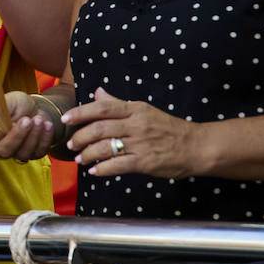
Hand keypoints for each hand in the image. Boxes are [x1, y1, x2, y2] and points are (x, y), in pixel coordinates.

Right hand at [0, 91, 53, 165]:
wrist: (35, 107)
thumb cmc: (16, 104)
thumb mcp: (7, 101)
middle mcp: (0, 147)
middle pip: (4, 152)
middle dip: (16, 137)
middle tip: (26, 120)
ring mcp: (17, 153)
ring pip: (23, 153)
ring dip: (33, 135)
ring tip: (38, 118)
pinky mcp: (33, 154)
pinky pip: (39, 152)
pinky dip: (45, 137)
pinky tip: (46, 124)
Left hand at [63, 87, 202, 178]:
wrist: (197, 146)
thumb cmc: (168, 128)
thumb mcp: (144, 110)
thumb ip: (117, 103)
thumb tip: (97, 92)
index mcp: (134, 109)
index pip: (102, 107)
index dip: (80, 113)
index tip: (66, 119)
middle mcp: (136, 124)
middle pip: (99, 128)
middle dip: (80, 136)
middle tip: (71, 144)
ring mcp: (141, 143)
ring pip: (105, 147)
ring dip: (88, 154)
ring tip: (80, 159)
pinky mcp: (146, 162)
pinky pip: (118, 165)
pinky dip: (103, 169)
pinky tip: (95, 171)